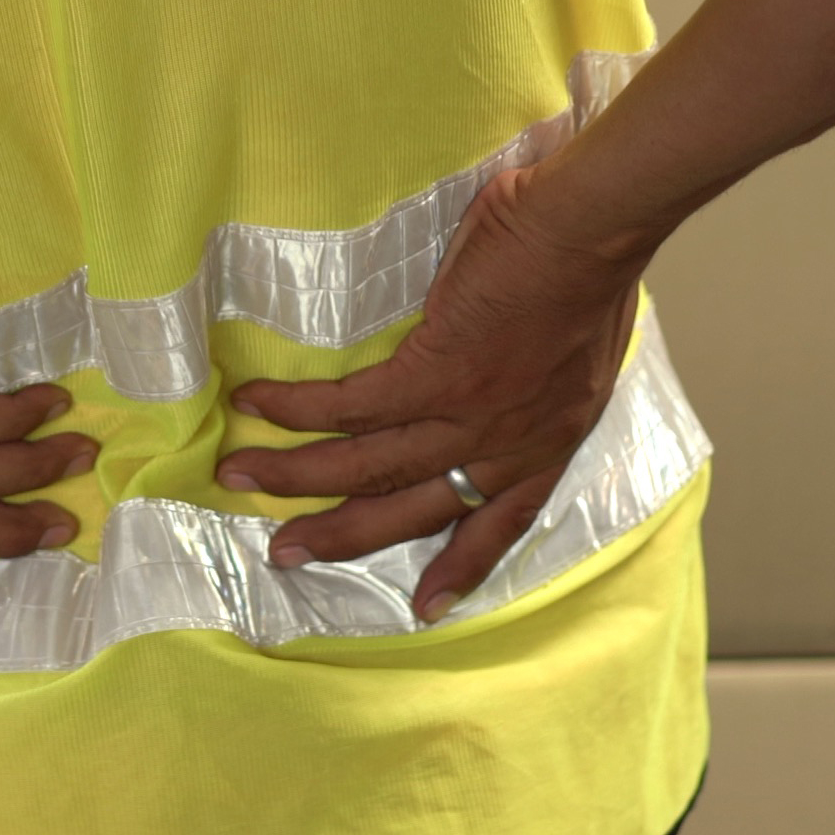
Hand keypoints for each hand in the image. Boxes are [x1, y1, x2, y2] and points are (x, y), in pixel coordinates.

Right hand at [219, 165, 646, 620]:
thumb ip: (533, 381)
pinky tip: (256, 404)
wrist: (592, 227)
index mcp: (551, 443)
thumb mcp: (580, 353)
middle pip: (414, 508)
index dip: (460, 567)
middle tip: (287, 552)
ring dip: (298, 477)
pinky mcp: (436, 374)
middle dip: (343, 534)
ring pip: (371, 467)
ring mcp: (472, 416)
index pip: (501, 522)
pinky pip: (351, 407)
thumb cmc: (593, 263)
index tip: (426, 607)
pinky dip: (298, 409)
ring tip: (241, 476)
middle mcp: (512, 447)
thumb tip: (493, 371)